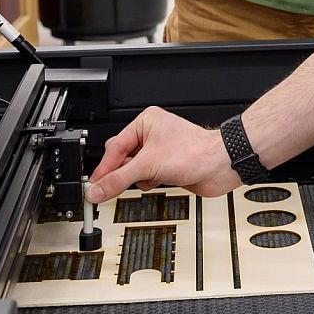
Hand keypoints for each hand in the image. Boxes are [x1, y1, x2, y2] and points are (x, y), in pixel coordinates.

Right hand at [87, 106, 240, 201]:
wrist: (221, 166)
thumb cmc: (195, 152)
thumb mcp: (148, 165)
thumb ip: (118, 179)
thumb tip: (97, 190)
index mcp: (145, 123)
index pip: (114, 148)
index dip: (104, 168)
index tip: (93, 186)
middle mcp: (152, 135)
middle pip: (121, 158)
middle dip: (121, 172)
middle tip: (110, 187)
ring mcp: (159, 153)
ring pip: (133, 170)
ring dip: (137, 178)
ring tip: (147, 178)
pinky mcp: (166, 168)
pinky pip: (145, 178)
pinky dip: (149, 183)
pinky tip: (159, 182)